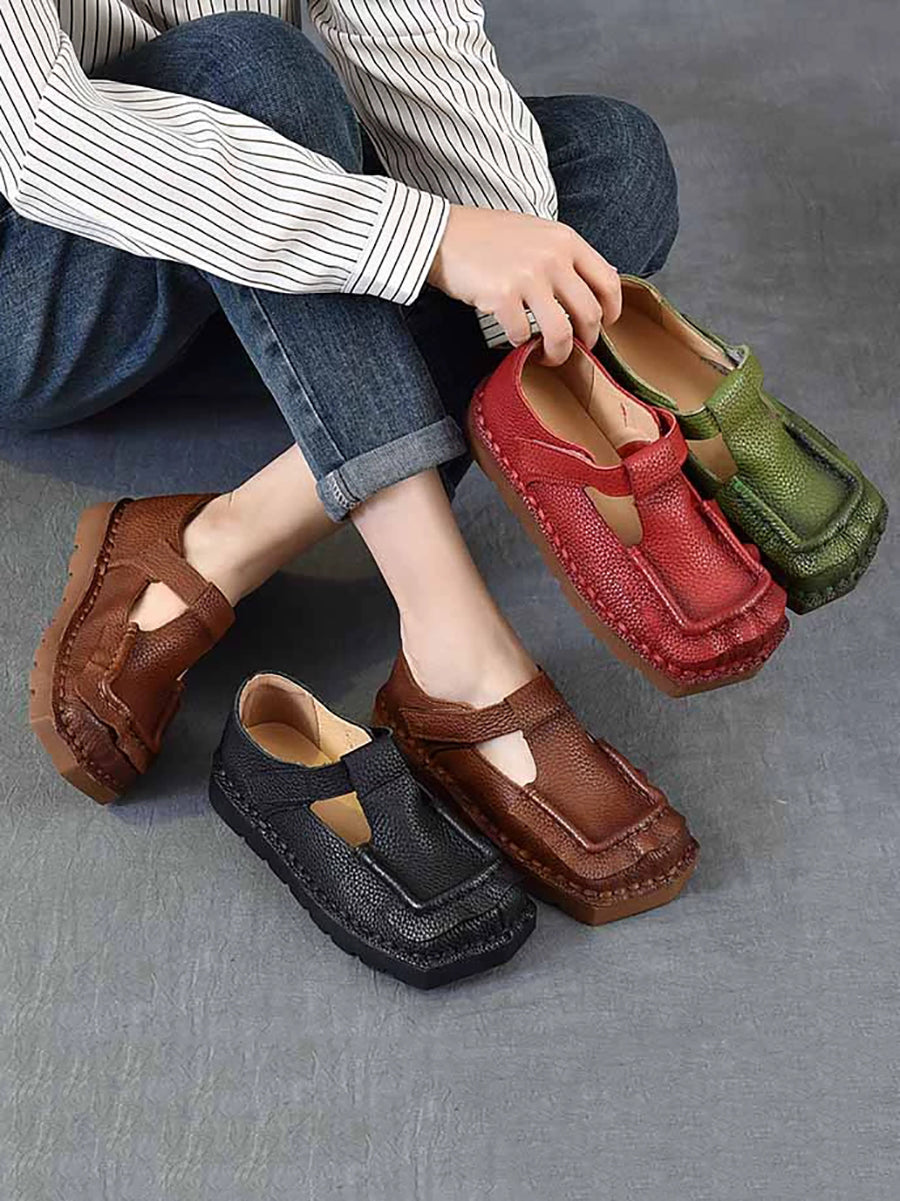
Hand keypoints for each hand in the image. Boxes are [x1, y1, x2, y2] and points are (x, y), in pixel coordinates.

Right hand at [427, 205, 621, 365]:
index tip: (603, 326)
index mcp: (566, 241)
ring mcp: (528, 277)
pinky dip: (520, 344)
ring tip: (548, 357)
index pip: (609, 282)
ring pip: (562, 333)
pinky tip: (514, 338)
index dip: (612, 312)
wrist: (443, 235)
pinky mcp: (502, 296)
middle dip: (586, 341)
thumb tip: (601, 280)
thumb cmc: (488, 237)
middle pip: (590, 314)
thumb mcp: (538, 233)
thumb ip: (567, 255)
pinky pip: (523, 335)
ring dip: (558, 354)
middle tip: (575, 349)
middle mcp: (552, 258)